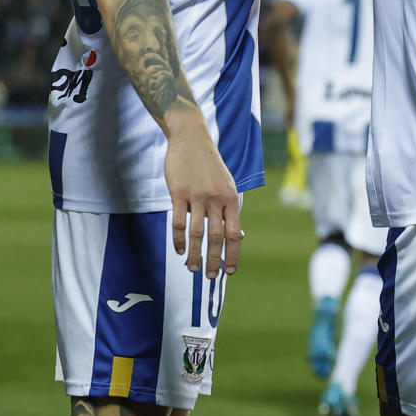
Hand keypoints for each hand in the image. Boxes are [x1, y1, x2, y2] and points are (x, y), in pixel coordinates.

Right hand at [163, 121, 243, 278]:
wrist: (191, 138)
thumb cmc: (210, 165)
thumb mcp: (227, 184)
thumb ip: (230, 209)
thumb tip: (237, 236)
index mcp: (231, 198)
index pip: (234, 233)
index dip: (233, 254)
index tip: (230, 271)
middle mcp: (216, 199)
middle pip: (216, 237)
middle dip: (214, 260)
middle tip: (211, 277)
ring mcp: (196, 196)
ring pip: (196, 233)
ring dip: (195, 254)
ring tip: (193, 269)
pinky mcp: (178, 193)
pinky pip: (178, 221)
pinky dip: (178, 239)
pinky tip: (179, 251)